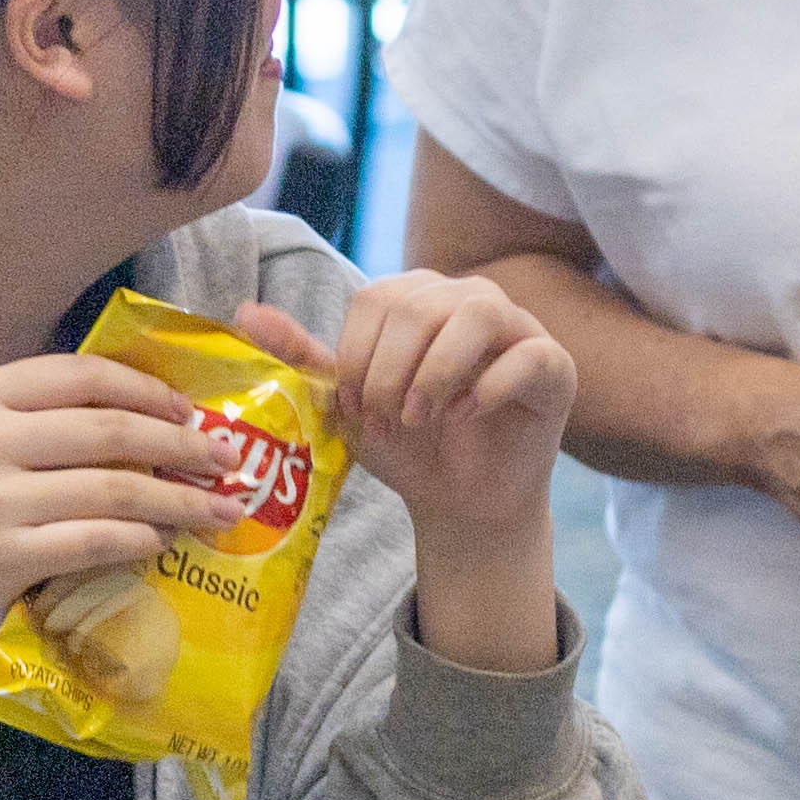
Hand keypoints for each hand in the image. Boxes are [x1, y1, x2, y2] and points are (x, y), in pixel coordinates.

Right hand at [0, 358, 246, 786]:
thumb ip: (51, 423)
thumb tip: (161, 412)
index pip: (82, 375)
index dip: (148, 390)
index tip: (192, 410)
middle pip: (109, 430)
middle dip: (182, 445)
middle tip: (229, 460)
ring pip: (113, 489)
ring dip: (179, 499)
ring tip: (221, 509)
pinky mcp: (2, 555)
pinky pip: (95, 540)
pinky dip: (142, 539)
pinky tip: (167, 540)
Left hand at [241, 278, 571, 542]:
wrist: (459, 502)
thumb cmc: (407, 445)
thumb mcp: (347, 404)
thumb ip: (304, 358)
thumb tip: (244, 312)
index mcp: (420, 297)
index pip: (378, 297)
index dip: (357, 355)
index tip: (356, 407)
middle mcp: (471, 299)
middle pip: (422, 305)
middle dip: (391, 372)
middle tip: (388, 420)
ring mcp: (520, 328)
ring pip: (477, 314)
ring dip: (436, 374)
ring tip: (421, 417)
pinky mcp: (555, 365)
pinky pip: (527, 355)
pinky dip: (489, 389)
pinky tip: (468, 417)